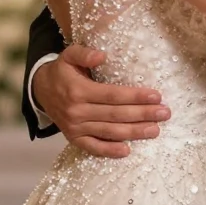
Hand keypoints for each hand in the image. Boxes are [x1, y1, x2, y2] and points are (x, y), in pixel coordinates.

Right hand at [32, 45, 170, 158]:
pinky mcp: (74, 139)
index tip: (156, 96)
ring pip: (109, 132)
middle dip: (142, 114)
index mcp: (78, 90)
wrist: (40, 90)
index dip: (135, 96)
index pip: (112, 95)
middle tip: (165, 113)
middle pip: (116, 115)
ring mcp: (75, 128)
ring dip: (134, 133)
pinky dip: (110, 151)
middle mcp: (77, 111)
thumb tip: (102, 56)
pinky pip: (93, 148)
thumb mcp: (69, 55)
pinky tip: (127, 151)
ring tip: (155, 130)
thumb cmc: (62, 71)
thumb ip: (84, 54)